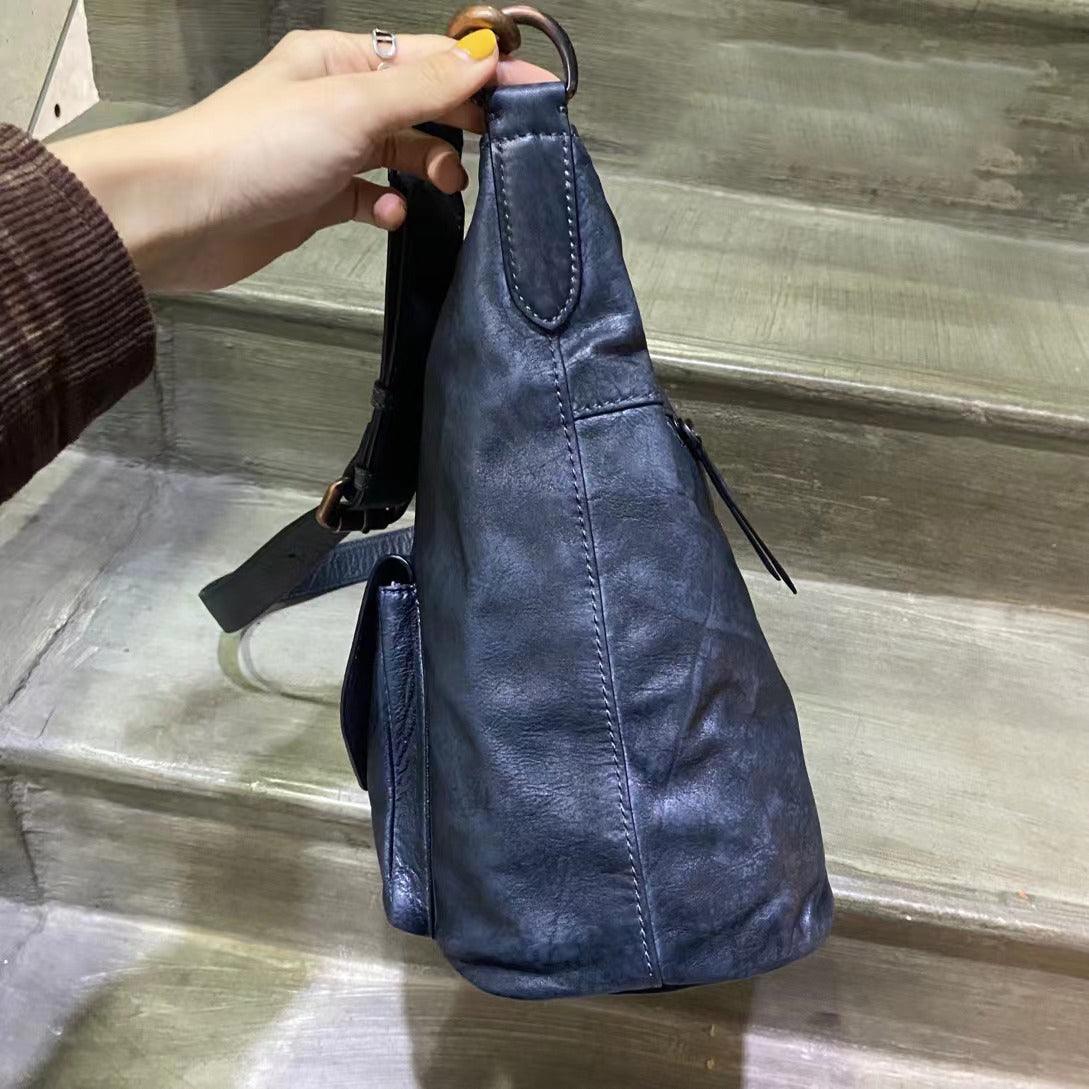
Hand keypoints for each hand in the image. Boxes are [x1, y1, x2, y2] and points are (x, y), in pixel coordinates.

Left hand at [50, 29, 552, 292]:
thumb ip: (423, 88)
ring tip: (446, 188)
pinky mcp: (318, 199)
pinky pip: (373, 198)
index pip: (430, 58)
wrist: (184, 214)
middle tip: (500, 148)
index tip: (536, 92)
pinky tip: (392, 216)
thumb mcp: (353, 107)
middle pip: (420, 105)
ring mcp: (327, 152)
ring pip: (400, 154)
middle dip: (460, 125)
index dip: (484, 74)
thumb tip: (483, 58)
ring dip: (428, 169)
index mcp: (340, 60)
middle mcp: (335, 100)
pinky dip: (390, 207)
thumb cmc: (254, 149)